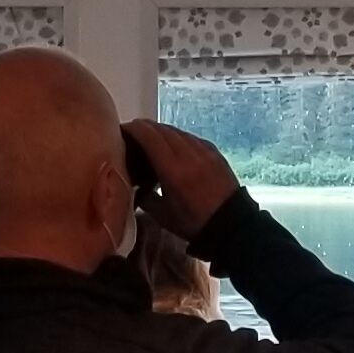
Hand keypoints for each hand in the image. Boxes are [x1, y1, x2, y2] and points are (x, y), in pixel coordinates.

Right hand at [119, 118, 237, 237]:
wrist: (231, 224)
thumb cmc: (194, 223)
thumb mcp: (163, 215)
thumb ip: (145, 197)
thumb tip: (135, 188)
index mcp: (173, 168)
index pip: (149, 136)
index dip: (133, 129)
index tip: (122, 130)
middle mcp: (188, 153)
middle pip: (162, 129)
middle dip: (144, 128)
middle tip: (132, 133)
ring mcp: (204, 150)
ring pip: (177, 132)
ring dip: (161, 132)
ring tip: (151, 140)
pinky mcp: (215, 152)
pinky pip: (191, 138)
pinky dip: (178, 138)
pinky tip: (174, 148)